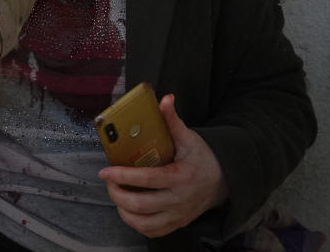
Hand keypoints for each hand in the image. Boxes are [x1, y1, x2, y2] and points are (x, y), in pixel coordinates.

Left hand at [97, 94, 228, 237]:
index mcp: (181, 177)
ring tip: (116, 193)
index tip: (105, 171)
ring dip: (123, 210)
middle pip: (141, 205)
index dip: (123, 176)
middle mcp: (180, 200)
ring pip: (143, 222)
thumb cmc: (202, 158)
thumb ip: (172, 121)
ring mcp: (178, 215)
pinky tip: (127, 208)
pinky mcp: (176, 224)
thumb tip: (164, 99)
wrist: (224, 182)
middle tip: (108, 182)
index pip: (147, 179)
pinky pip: (151, 231)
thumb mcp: (189, 138)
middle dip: (117, 194)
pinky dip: (135, 222)